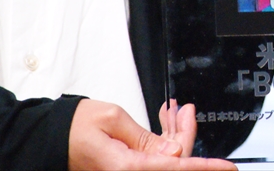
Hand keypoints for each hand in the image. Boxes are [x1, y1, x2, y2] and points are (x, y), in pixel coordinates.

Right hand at [68, 99, 236, 169]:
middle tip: (187, 110)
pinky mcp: (126, 169)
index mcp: (127, 166)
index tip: (226, 168)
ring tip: (176, 109)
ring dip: (175, 133)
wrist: (47, 137)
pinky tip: (166, 121)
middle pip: (175, 160)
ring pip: (167, 158)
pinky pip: (154, 158)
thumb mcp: (112, 119)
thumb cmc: (73, 127)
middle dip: (186, 133)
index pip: (177, 166)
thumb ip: (147, 137)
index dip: (204, 166)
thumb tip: (175, 152)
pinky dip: (163, 139)